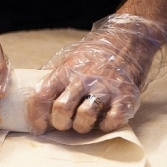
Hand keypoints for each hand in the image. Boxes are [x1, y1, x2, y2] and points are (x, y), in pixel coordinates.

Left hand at [27, 14, 166, 134]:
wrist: (130, 39)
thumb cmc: (98, 52)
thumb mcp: (71, 56)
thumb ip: (55, 75)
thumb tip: (37, 95)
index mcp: (67, 69)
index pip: (42, 94)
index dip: (36, 115)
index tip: (39, 127)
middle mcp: (84, 78)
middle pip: (61, 110)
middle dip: (60, 123)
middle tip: (65, 124)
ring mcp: (105, 88)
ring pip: (84, 118)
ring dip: (81, 126)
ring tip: (84, 122)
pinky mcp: (125, 97)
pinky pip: (111, 121)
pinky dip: (105, 126)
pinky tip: (104, 120)